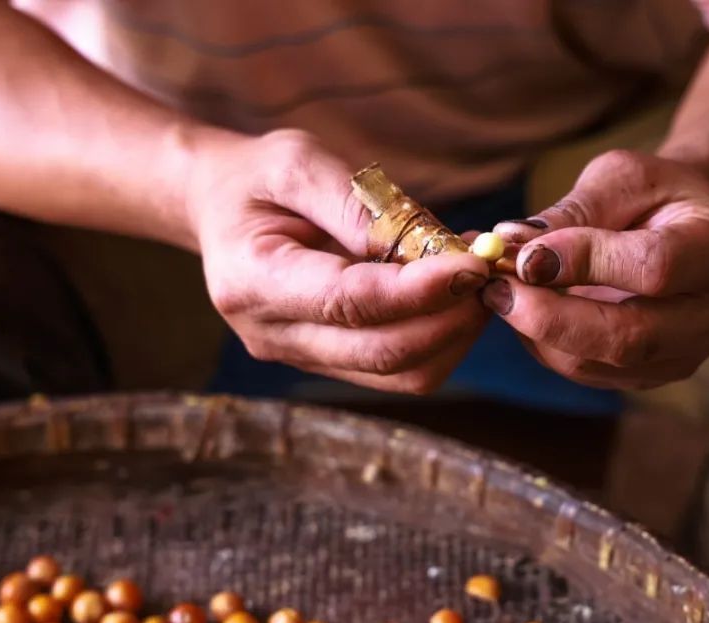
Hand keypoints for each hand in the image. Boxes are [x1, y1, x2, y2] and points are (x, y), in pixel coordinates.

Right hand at [186, 129, 490, 392]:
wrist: (220, 209)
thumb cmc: (258, 179)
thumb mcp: (297, 162)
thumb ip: (355, 206)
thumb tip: (425, 248)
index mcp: (253, 282)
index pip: (348, 302)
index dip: (418, 290)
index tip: (473, 264)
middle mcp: (273, 335)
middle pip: (383, 352)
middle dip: (449, 316)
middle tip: (488, 270)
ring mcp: (300, 357)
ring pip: (401, 374)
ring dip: (452, 332)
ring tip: (474, 279)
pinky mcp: (328, 362)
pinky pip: (398, 370)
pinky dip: (438, 336)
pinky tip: (451, 294)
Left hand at [484, 150, 708, 389]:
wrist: (686, 228)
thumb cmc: (653, 195)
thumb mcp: (621, 178)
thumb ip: (573, 211)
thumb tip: (513, 244)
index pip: (655, 267)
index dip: (586, 262)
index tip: (526, 254)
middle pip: (629, 336)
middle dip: (550, 317)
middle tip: (495, 289)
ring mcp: (685, 355)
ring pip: (599, 363)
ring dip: (537, 332)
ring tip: (500, 291)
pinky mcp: (650, 376)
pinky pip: (586, 372)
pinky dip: (543, 343)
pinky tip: (524, 309)